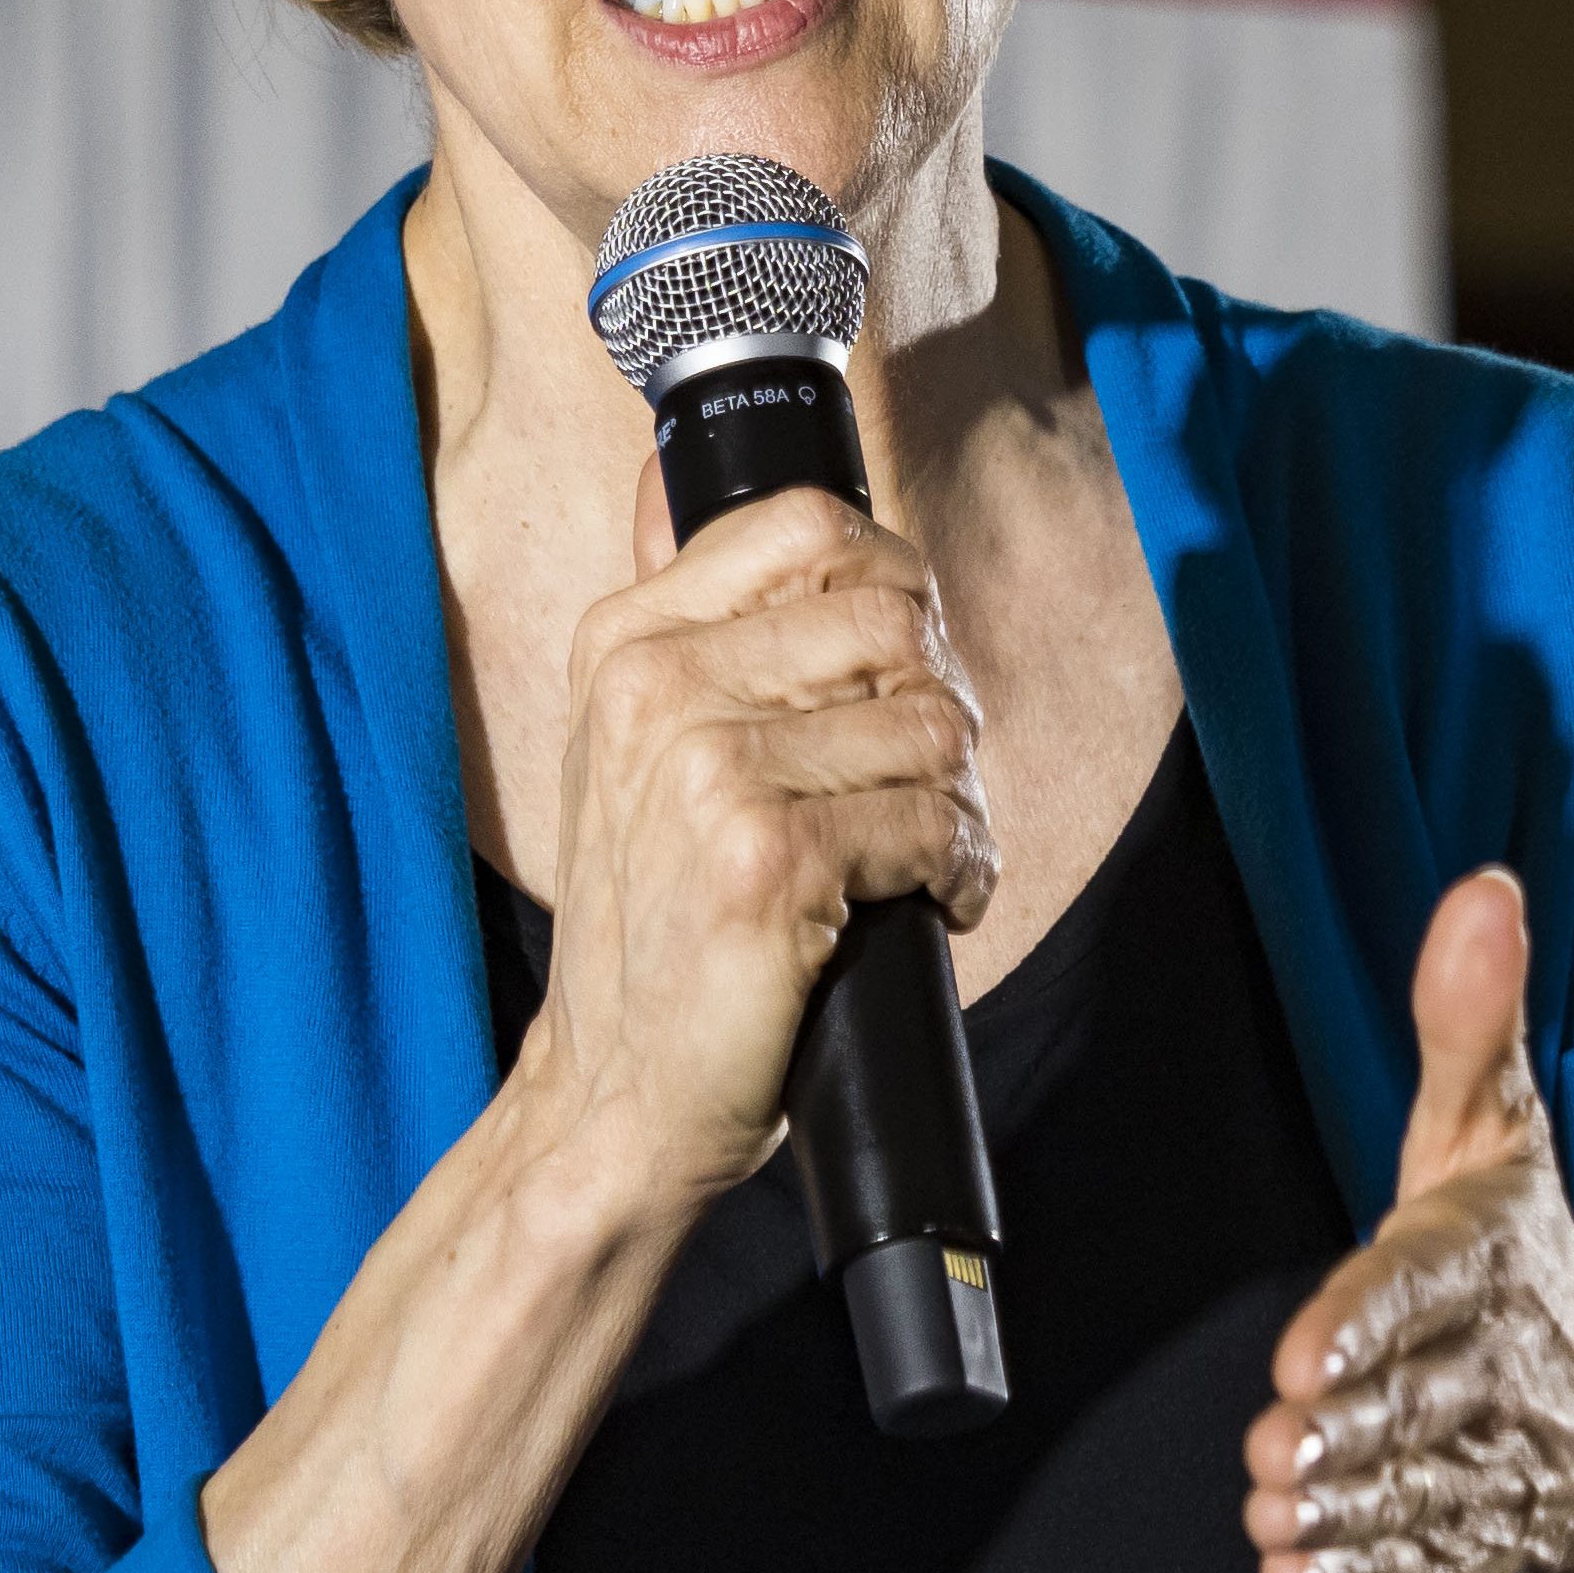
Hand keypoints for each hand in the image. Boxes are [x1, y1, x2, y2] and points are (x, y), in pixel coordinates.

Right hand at [516, 467, 996, 1213]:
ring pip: (930, 725)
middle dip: (943, 705)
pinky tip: (927, 902)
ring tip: (926, 854)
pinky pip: (932, 819)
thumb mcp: (628, 746)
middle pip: (895, 621)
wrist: (614, 1094)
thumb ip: (673, 616)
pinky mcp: (767, 859)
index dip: (895, 587)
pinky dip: (958, 867)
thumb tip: (667, 477)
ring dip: (959, 800)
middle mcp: (656, 688)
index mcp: (627, 641)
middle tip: (928, 783)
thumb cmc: (653, 924)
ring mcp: (706, 772)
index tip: (900, 666)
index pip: (811, 526)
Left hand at [1241, 870, 1573, 1572]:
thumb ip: (1469, 1023)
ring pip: (1428, 1492)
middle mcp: (1517, 1370)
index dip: (1372, 1319)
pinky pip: (1438, 1569)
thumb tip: (1484, 885)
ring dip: (1350, 1508)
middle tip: (1277, 1444)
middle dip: (1354, 1428)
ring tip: (1275, 1514)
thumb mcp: (1494, 1138)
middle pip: (1430, 1402)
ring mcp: (1513, 1470)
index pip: (1437, 1286)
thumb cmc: (1527, 1262)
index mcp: (1505, 1259)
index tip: (1304, 1353)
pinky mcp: (1498, 1547)